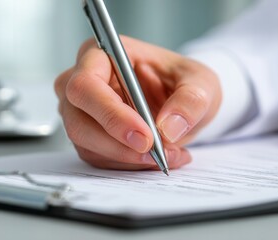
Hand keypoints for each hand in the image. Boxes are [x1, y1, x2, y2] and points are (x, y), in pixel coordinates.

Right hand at [55, 36, 220, 169]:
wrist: (180, 101)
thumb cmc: (181, 81)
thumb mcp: (200, 82)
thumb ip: (190, 100)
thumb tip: (168, 128)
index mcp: (101, 54)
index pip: (86, 84)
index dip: (111, 114)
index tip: (145, 136)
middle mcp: (81, 81)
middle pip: (77, 120)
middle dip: (118, 144)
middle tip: (156, 153)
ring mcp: (81, 111)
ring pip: (86, 144)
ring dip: (128, 158)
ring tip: (168, 154)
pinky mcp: (88, 135)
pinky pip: (98, 158)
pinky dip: (129, 164)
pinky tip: (155, 156)